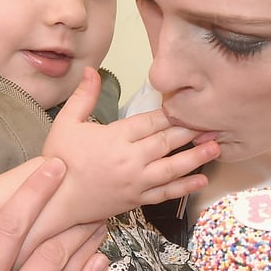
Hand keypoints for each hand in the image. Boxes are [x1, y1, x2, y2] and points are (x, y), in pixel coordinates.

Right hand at [43, 67, 218, 222]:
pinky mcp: (135, 200)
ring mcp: (135, 182)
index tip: (189, 104)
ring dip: (196, 158)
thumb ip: (83, 96)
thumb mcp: (67, 122)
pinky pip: (165, 193)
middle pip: (166, 142)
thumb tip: (91, 70)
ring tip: (215, 148)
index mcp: (115, 138)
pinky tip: (201, 180)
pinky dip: (184, 187)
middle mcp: (129, 160)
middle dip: (190, 131)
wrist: (55, 200)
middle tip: (213, 122)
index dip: (171, 113)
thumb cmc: (59, 161)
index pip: (150, 122)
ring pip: (172, 168)